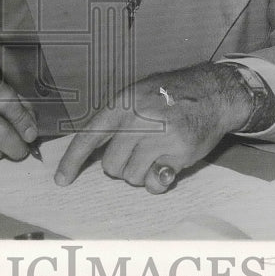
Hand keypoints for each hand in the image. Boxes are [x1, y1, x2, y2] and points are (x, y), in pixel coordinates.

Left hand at [54, 63, 251, 192]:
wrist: (212, 92)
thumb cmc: (171, 95)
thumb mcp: (137, 94)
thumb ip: (118, 120)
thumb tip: (97, 152)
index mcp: (122, 104)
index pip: (89, 137)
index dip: (72, 161)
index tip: (62, 180)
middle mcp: (136, 120)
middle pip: (111, 166)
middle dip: (121, 166)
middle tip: (139, 152)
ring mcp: (158, 137)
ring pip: (132, 176)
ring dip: (142, 173)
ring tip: (157, 153)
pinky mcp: (178, 153)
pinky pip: (156, 182)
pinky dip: (160, 180)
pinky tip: (169, 163)